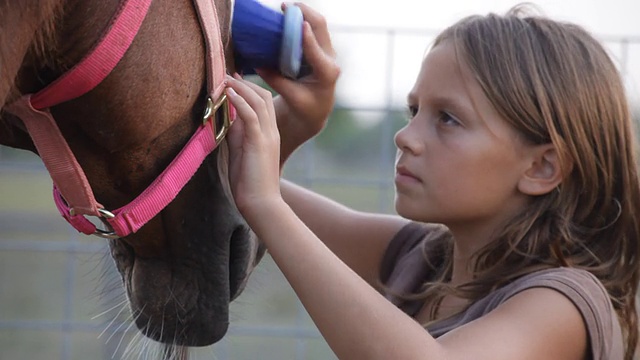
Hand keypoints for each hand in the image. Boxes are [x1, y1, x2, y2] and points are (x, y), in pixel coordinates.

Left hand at [225, 74, 281, 219]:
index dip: (248, 87)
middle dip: (243, 82)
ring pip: (258, 101)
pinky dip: (240, 101)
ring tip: (225, 78)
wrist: (260, 203)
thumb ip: (236, 133)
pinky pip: (252, 116)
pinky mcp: (260, 143)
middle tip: (226, 74)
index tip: (232, 78)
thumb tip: (226, 117)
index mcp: (269, 133)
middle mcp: (272, 131)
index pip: (263, 102)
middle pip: (262, 96)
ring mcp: (268, 136)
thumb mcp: (241, 151)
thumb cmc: (249, 182)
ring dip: (240, 87)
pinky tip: (229, 93)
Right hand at [256, 2, 340, 167]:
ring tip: (284, 9)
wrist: (317, 110)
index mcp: (326, 73)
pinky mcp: (320, 49)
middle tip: (286, 7)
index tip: (299, 23)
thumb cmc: (304, 106)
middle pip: (321, 28)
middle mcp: (330, 59)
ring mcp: (326, 52)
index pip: (316, 50)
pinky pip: (312, 30)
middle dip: (304, 14)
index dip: (307, 35)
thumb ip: (276, 80)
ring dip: (302, 14)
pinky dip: (300, 21)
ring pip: (318, 25)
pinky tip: (286, 18)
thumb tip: (257, 64)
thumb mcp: (291, 97)